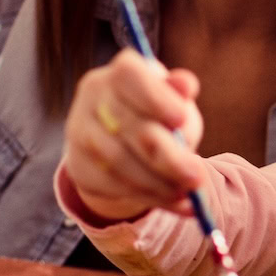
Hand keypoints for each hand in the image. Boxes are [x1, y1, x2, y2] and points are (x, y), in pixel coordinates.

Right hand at [61, 48, 207, 224]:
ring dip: (158, 183)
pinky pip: (112, 184)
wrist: (125, 145)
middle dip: (167, 156)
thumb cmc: (159, 116)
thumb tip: (186, 84)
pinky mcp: (79, 164)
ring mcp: (80, 130)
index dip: (155, 97)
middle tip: (196, 176)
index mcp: (122, 72)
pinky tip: (176, 203)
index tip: (181, 118)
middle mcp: (95, 96)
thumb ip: (179, 95)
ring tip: (189, 195)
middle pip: (129, 127)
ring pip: (119, 161)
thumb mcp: (175, 103)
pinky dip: (149, 197)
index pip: (130, 77)